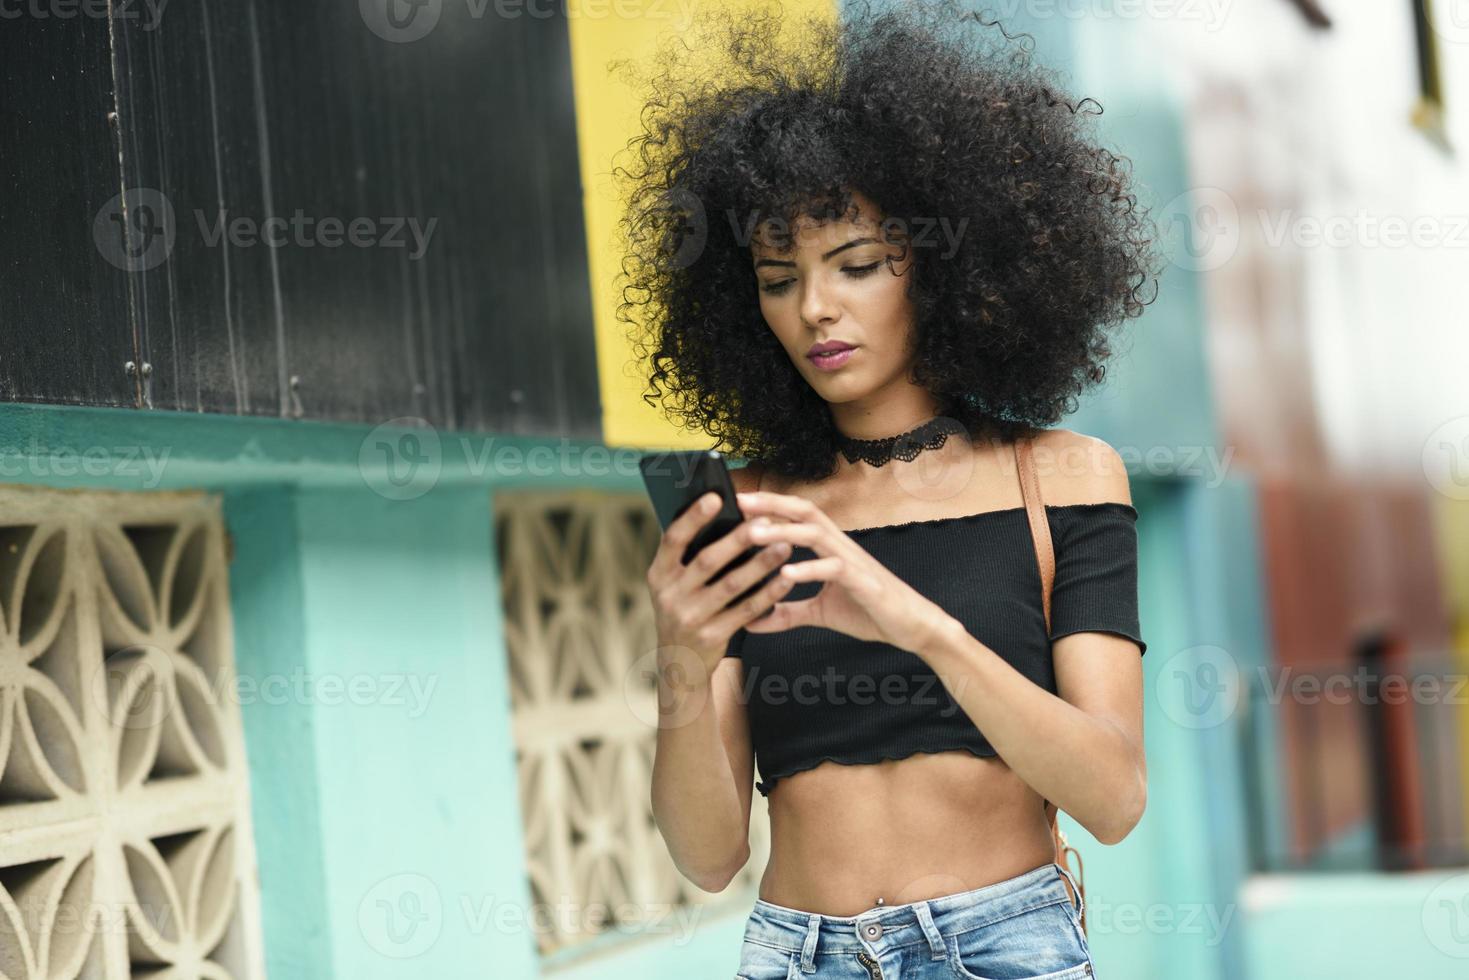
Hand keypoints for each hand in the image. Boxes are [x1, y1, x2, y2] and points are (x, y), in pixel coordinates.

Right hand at [644, 491, 798, 677]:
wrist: (678, 663)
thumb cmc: (683, 609)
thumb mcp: (672, 585)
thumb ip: (687, 557)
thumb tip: (720, 516)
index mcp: (658, 574)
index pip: (673, 539)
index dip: (693, 517)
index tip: (716, 497)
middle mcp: (670, 595)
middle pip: (708, 561)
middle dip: (738, 539)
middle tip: (765, 521)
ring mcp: (691, 618)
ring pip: (732, 585)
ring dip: (760, 564)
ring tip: (785, 545)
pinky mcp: (713, 636)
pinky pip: (746, 610)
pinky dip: (768, 593)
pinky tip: (786, 578)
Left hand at [733, 490, 956, 652]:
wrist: (911, 626)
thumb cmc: (868, 611)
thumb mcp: (819, 612)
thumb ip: (787, 613)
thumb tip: (752, 620)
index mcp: (829, 547)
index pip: (796, 516)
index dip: (769, 506)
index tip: (737, 502)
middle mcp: (840, 545)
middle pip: (804, 512)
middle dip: (771, 504)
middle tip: (737, 502)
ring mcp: (852, 560)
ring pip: (815, 534)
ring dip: (783, 532)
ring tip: (752, 534)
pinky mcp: (863, 581)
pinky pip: (834, 568)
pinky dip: (809, 569)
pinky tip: (786, 573)